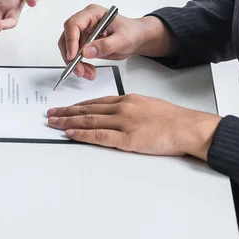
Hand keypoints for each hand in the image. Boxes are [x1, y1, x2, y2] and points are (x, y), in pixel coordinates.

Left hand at [47, 94, 220, 159]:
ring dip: (67, 122)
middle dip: (66, 112)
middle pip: (87, 110)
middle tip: (50, 114)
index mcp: (126, 99)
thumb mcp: (146, 104)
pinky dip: (82, 134)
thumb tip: (112, 112)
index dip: (76, 106)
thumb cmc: (171, 118)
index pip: (95, 102)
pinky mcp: (127, 138)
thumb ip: (128, 107)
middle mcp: (121, 108)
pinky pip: (99, 136)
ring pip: (88, 121)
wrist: (187, 127)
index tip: (64, 108)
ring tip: (53, 123)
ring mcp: (123, 123)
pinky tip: (70, 133)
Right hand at [58, 4, 176, 79]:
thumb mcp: (123, 39)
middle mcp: (85, 22)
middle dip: (71, 55)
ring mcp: (83, 33)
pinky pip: (75, 56)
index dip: (71, 40)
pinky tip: (88, 71)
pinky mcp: (83, 44)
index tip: (73, 55)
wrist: (137, 38)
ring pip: (69, 49)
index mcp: (93, 14)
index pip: (74, 24)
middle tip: (79, 69)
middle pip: (67, 37)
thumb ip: (105, 45)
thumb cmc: (132, 32)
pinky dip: (79, 65)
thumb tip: (87, 51)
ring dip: (75, 63)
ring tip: (86, 72)